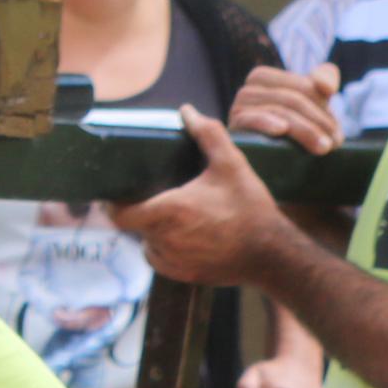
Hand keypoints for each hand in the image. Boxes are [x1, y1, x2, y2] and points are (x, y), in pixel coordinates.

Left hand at [106, 107, 288, 287]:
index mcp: (169, 211)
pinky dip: (165, 249)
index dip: (113, 204)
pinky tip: (182, 236)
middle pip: (134, 226)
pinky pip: (162, 261)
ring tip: (169, 215)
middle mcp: (166, 240)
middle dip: (139, 211)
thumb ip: (208, 134)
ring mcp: (176, 262)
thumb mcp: (231, 164)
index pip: (119, 215)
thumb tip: (187, 111)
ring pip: (147, 244)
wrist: (274, 254)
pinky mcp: (187, 276)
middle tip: (151, 195)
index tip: (118, 192)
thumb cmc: (250, 208)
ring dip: (152, 231)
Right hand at [228, 61, 342, 155]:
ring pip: (279, 110)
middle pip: (292, 99)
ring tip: (324, 148)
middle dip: (318, 120)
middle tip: (336, 142)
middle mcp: (248, 89)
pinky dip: (267, 122)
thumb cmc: (298, 133)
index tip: (337, 129)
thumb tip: (327, 87)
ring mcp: (238, 108)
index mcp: (264, 78)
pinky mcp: (234, 128)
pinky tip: (281, 129)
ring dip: (305, 130)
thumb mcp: (313, 105)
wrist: (275, 170)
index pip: (302, 85)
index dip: (323, 106)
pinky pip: (252, 119)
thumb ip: (322, 81)